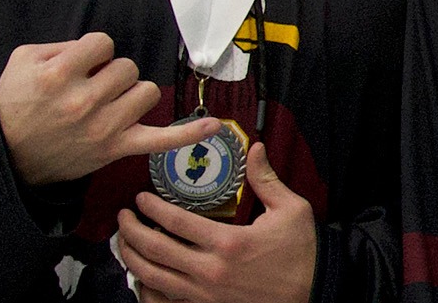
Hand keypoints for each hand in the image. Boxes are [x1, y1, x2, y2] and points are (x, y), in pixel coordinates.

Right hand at [0, 32, 219, 186]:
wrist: (7, 155)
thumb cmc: (16, 104)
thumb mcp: (24, 60)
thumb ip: (63, 46)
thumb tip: (98, 48)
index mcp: (60, 75)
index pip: (103, 43)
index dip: (94, 50)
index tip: (82, 63)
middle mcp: (84, 101)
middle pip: (127, 67)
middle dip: (111, 72)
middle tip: (90, 86)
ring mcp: (104, 128)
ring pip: (145, 92)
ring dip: (130, 92)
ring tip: (108, 102)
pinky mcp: (115, 148)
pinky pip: (160, 139)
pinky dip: (187, 134)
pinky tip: (213, 126)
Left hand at [116, 144, 316, 302]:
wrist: (314, 292)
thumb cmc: (302, 252)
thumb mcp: (291, 209)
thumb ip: (266, 179)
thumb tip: (255, 149)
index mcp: (229, 243)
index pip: (176, 222)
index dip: (152, 208)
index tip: (141, 198)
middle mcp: (211, 272)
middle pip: (156, 250)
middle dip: (132, 232)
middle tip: (123, 217)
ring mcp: (207, 296)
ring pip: (155, 279)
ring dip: (133, 259)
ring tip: (125, 243)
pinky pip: (167, 302)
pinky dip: (149, 290)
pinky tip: (143, 276)